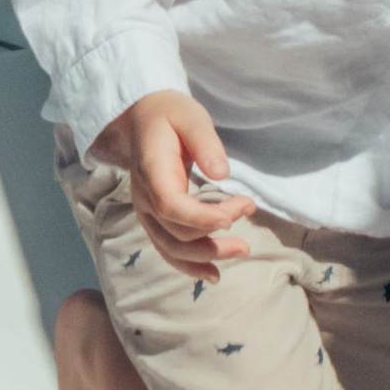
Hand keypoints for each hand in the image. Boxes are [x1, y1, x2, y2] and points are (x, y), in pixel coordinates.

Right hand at [97, 89, 255, 274]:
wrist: (141, 120)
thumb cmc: (170, 116)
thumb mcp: (191, 116)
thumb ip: (206, 142)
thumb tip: (222, 174)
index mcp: (152, 171)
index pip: (171, 205)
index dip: (201, 218)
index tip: (233, 216)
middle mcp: (144, 198)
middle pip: (176, 232)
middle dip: (215, 233)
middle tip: (248, 212)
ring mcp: (147, 212)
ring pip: (171, 248)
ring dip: (206, 256)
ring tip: (241, 250)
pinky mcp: (154, 220)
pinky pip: (168, 250)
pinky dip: (189, 266)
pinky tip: (214, 273)